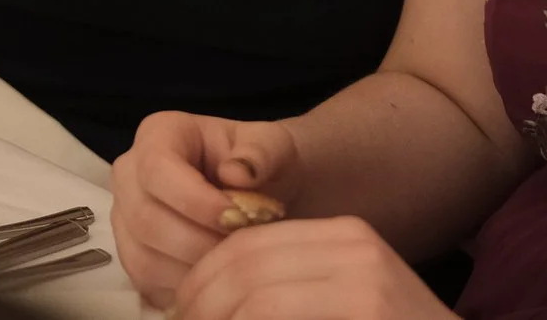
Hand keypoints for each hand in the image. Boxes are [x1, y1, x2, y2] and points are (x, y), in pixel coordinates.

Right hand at [112, 111, 301, 306]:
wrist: (263, 191)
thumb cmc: (263, 164)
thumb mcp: (274, 146)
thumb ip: (261, 152)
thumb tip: (236, 172)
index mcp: (159, 133)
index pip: (157, 168)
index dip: (195, 199)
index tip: (238, 217)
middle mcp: (131, 173)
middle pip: (145, 217)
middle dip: (198, 240)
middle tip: (241, 246)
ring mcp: (126, 216)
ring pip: (143, 256)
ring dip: (193, 267)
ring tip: (233, 259)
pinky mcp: (132, 254)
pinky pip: (147, 281)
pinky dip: (184, 285)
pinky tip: (216, 273)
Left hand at [172, 217, 449, 319]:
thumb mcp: (340, 301)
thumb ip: (289, 293)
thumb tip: (205, 306)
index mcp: (343, 235)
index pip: (247, 241)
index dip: (202, 279)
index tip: (179, 311)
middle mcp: (353, 245)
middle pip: (244, 263)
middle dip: (198, 303)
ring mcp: (364, 280)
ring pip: (255, 297)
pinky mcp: (367, 309)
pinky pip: (274, 317)